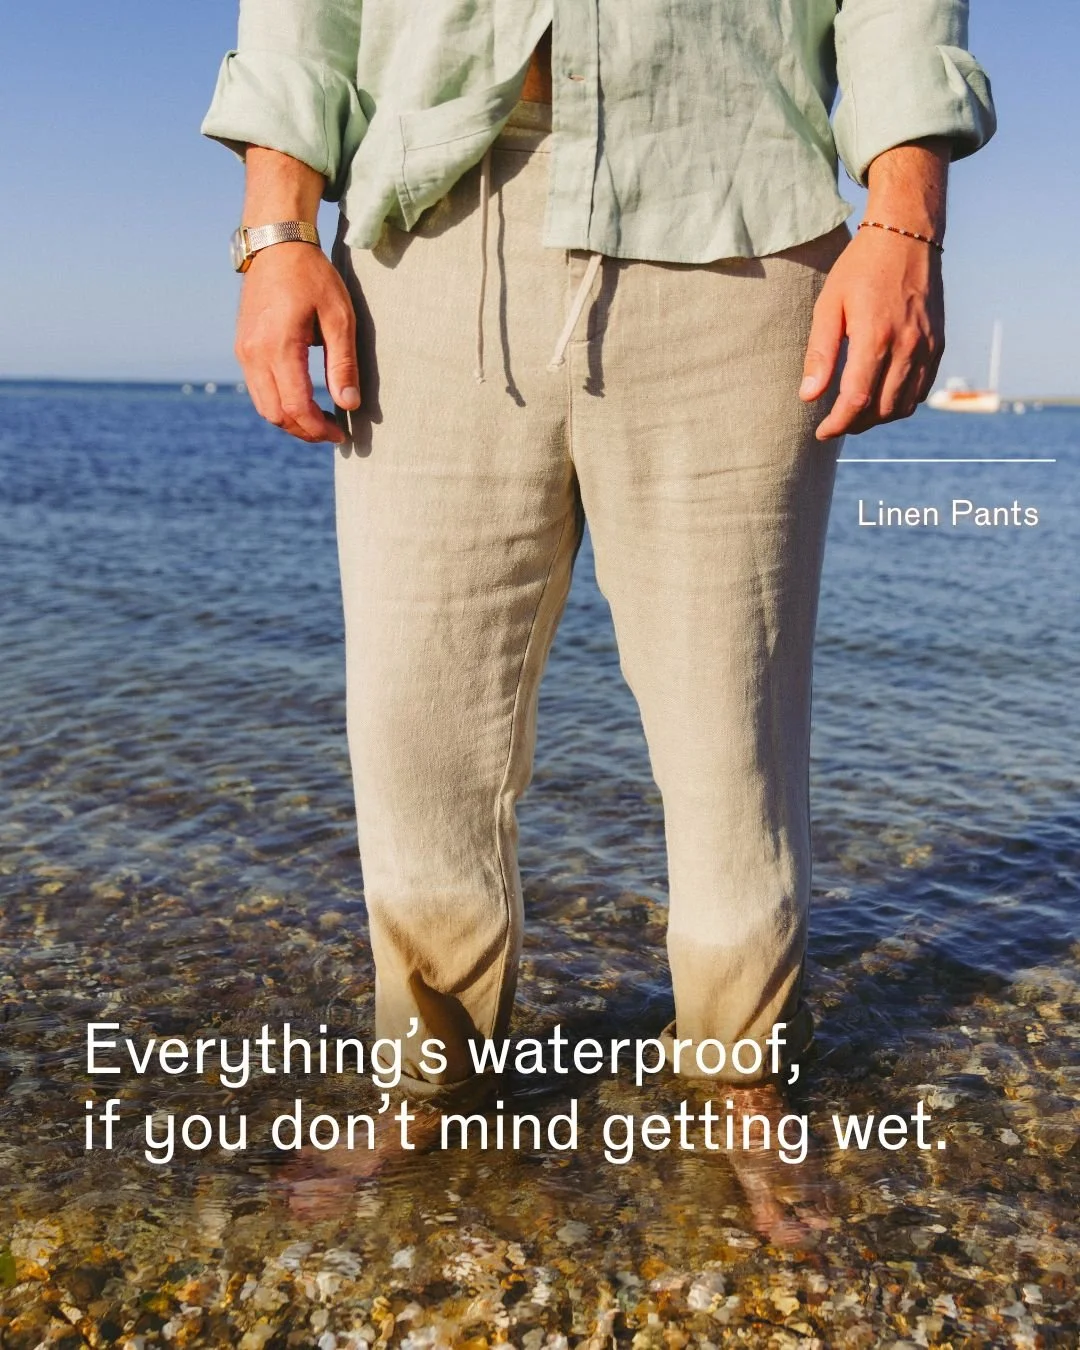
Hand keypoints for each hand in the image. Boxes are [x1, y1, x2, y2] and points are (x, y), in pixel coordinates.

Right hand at [235, 241, 360, 443]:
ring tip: (319, 419)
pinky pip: (258, 390)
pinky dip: (278, 404)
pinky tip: (301, 400)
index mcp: (279, 347)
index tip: (340, 434)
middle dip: (304, 430)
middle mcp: (254, 354)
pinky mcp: (242, 348)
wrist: (276, 244)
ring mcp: (244, 352)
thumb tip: (349, 403)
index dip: (318, 428)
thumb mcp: (338, 317)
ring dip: (290, 421)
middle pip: (276, 414)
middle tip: (332, 431)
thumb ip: (343, 363)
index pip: (296, 407)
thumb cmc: (312, 276)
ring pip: (264, 407)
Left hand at [799, 226, 943, 439]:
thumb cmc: (860, 269)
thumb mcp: (829, 305)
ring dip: (878, 418)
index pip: (856, 399)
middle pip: (881, 409)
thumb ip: (820, 353)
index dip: (838, 424)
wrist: (906, 236)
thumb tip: (809, 397)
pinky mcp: (938, 345)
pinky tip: (880, 396)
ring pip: (903, 405)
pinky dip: (900, 403)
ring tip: (855, 412)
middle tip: (835, 422)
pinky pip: (921, 390)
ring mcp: (927, 347)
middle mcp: (907, 345)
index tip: (821, 433)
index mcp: (876, 336)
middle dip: (855, 424)